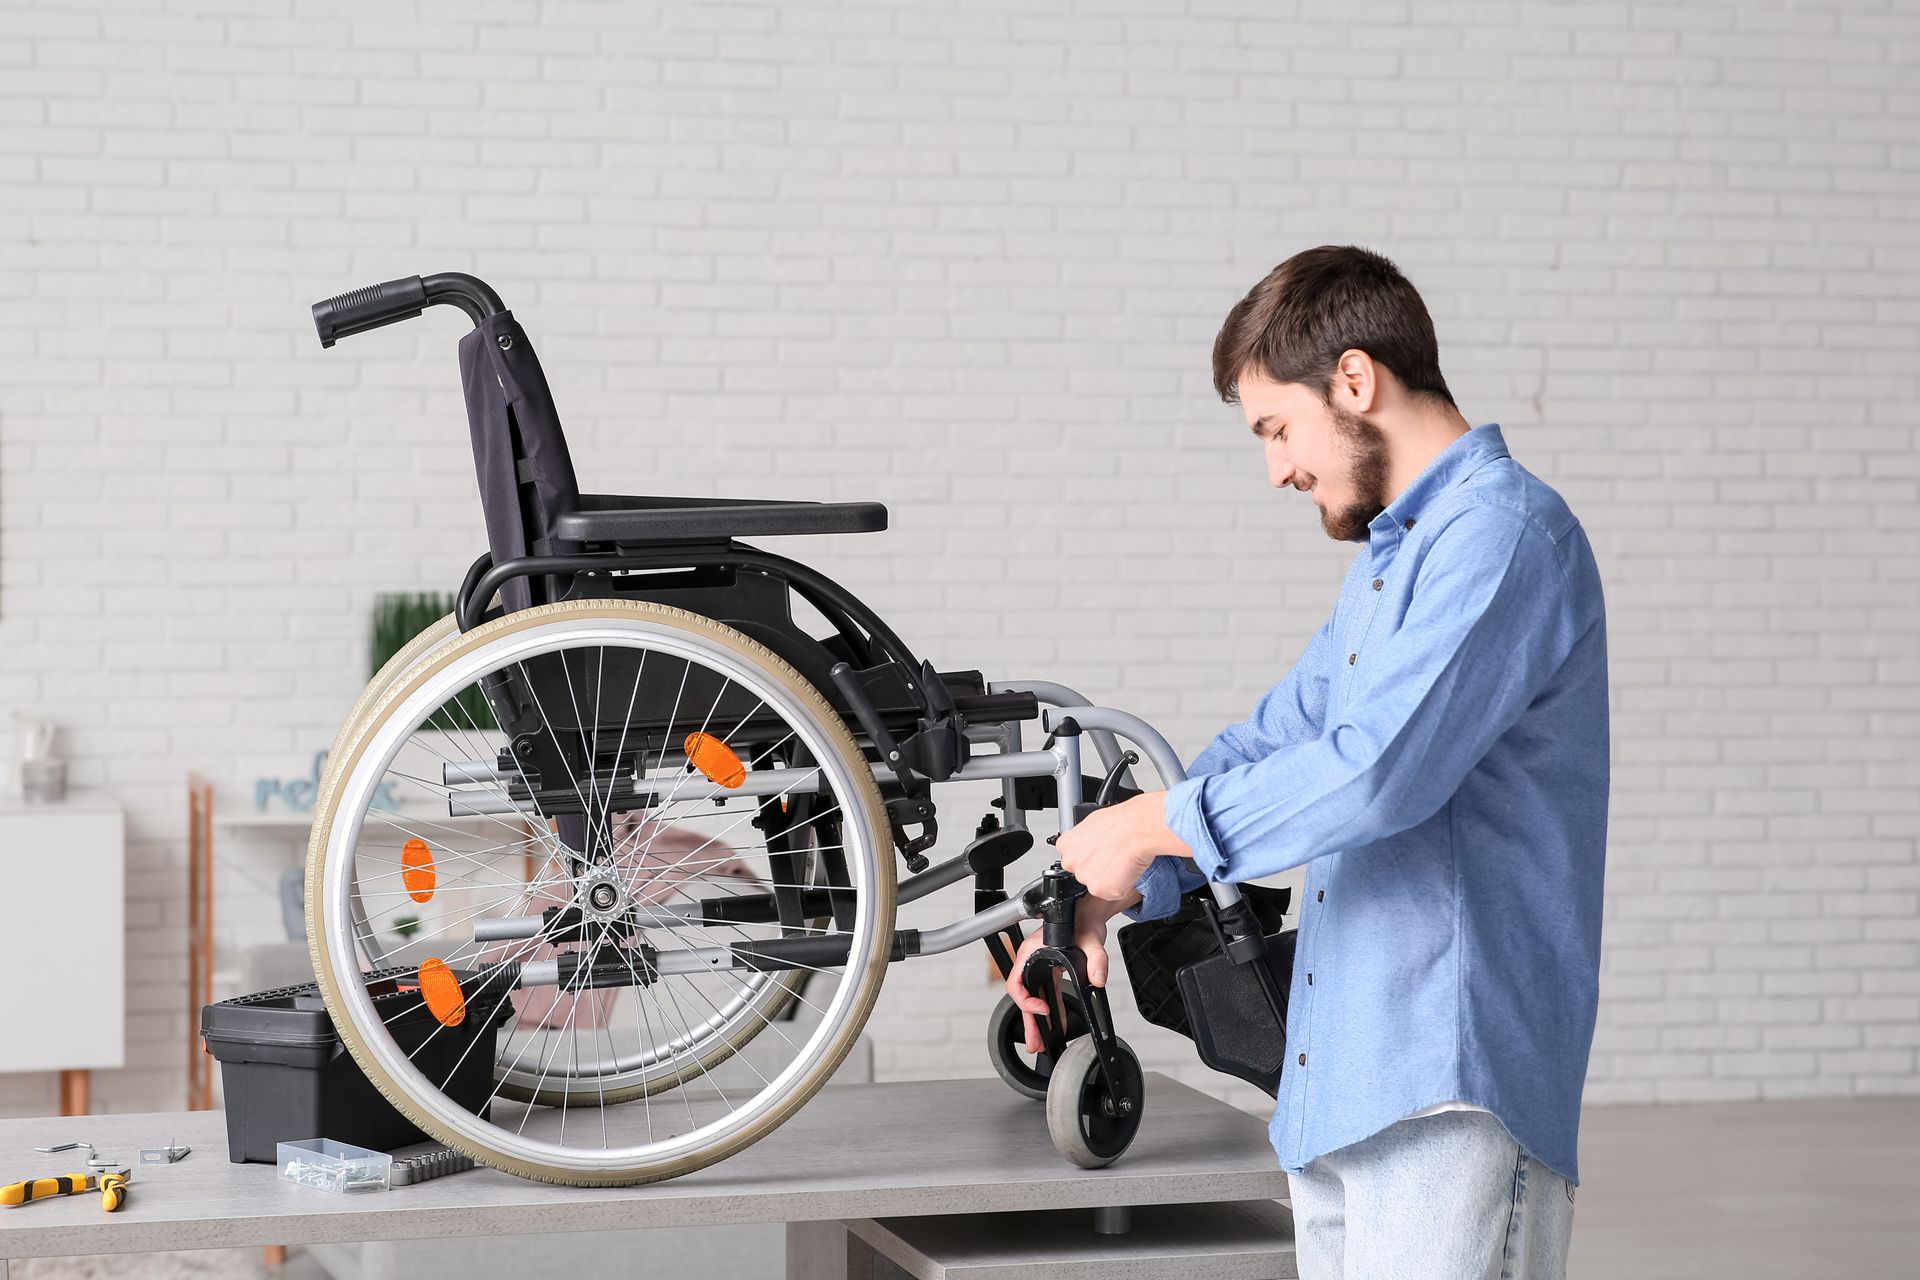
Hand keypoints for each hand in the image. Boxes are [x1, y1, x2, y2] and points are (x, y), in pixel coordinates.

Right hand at [1003, 896, 1128, 1053]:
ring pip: (1034, 998)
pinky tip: (1057, 1025)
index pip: (1017, 982)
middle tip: (1034, 1043)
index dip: (1027, 1001)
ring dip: (1038, 1020)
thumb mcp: (1091, 940)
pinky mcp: (1050, 970)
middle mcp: (1032, 959)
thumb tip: (1097, 979)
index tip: (1043, 1009)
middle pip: (1024, 996)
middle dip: (1029, 1021)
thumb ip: (1096, 959)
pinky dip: (1051, 1010)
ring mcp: (1040, 965)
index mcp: (1032, 951)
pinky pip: (1047, 993)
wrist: (1089, 912)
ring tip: (1041, 1042)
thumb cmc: (1083, 920)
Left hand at [1054, 790, 1193, 901]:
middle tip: (1112, 858)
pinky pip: (1113, 893)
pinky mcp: (1101, 890)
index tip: (1099, 854)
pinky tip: (1126, 870)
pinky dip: (1122, 886)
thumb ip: (1084, 838)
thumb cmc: (1120, 822)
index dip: (1089, 857)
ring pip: (1098, 884)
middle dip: (1097, 870)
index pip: (1073, 859)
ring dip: (1109, 879)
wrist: (1136, 829)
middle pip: (1084, 873)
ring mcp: (1085, 878)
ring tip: (1121, 862)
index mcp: (1065, 845)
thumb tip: (1090, 842)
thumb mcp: (1092, 823)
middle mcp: (1071, 863)